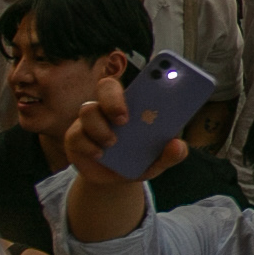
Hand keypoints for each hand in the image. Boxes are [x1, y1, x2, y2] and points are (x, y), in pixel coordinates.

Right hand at [62, 74, 186, 186]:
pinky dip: (88, 146)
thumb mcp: (157, 160)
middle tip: (124, 118)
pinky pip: (76, 135)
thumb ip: (170, 154)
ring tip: (113, 143)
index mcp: (134, 104)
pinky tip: (100, 154)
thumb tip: (178, 146)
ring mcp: (90, 122)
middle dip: (115, 98)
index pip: (138, 81)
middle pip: (106, 87)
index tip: (157, 77)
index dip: (148, 75)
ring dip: (100, 127)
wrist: (114, 180)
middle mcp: (109, 107)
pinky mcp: (75, 139)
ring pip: (87, 110)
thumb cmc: (138, 160)